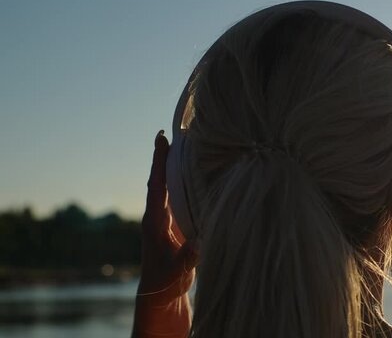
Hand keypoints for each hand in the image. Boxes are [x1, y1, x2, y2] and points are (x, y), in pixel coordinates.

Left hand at [133, 130, 197, 336]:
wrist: (160, 294)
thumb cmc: (165, 282)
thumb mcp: (177, 270)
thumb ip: (188, 256)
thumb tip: (201, 241)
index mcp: (154, 222)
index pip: (156, 186)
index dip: (159, 163)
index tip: (161, 140)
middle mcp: (157, 216)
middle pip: (160, 180)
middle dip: (164, 158)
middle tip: (170, 134)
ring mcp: (165, 220)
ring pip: (169, 188)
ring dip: (173, 168)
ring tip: (182, 147)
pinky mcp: (174, 226)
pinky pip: (178, 198)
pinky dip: (183, 183)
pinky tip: (192, 174)